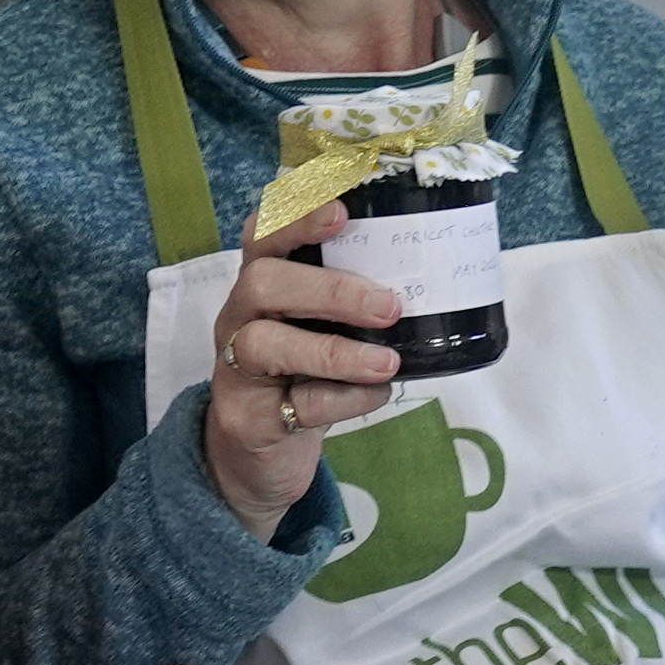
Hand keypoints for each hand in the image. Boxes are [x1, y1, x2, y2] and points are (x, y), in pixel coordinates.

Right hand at [201, 211, 407, 530]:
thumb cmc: (303, 373)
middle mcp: (240, 317)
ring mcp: (234, 368)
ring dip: (335, 351)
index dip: (296, 216)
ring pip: (266, 343)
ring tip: (388, 362)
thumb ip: (353, 300)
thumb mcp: (321, 328)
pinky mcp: (246, 418)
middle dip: (329, 289)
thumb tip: (430, 278)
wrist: (258, 452)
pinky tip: (377, 395)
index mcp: (260, 282)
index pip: (264, 233)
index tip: (342, 212)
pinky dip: (345, 399)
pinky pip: (295, 403)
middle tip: (388, 307)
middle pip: (262, 281)